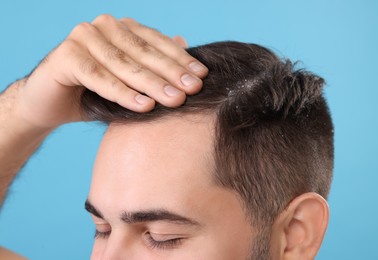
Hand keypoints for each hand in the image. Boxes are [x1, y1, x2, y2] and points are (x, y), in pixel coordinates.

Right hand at [13, 14, 207, 128]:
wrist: (50, 103)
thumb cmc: (93, 91)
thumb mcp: (128, 78)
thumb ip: (152, 61)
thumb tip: (185, 42)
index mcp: (121, 28)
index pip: (157, 43)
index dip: (181, 60)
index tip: (202, 77)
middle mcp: (103, 27)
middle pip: (144, 52)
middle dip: (171, 73)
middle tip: (193, 90)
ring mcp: (83, 37)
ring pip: (125, 65)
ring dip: (152, 84)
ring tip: (175, 101)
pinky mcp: (66, 55)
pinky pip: (100, 77)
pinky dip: (122, 93)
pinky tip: (144, 106)